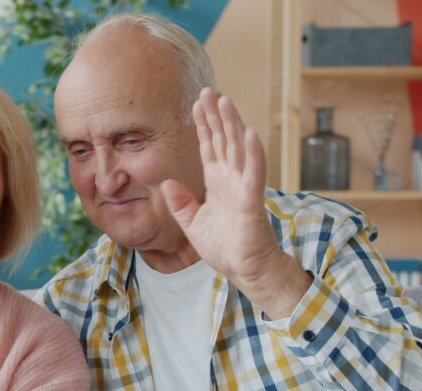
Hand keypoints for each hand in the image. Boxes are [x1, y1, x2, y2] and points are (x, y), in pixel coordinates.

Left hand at [159, 87, 283, 291]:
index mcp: (218, 183)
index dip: (204, 125)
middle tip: (208, 89)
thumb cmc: (224, 247)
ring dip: (233, 124)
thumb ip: (180, 203)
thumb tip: (167, 182)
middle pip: (223, 140)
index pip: (209, 146)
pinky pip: (253, 174)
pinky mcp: (252, 201)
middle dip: (216, 115)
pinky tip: (249, 133)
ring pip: (238, 149)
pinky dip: (253, 153)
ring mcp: (244, 187)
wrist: (244, 271)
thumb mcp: (192, 224)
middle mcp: (232, 180)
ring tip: (226, 100)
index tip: (197, 102)